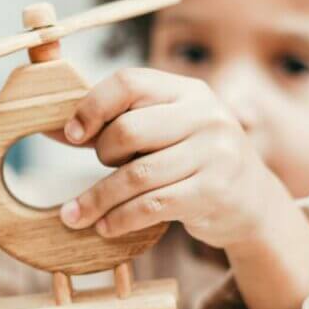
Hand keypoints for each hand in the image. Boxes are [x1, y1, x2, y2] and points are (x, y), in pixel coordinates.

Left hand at [58, 68, 282, 249]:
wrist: (254, 203)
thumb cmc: (194, 161)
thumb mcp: (166, 131)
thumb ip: (117, 124)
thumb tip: (53, 128)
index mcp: (188, 91)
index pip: (128, 82)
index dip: (92, 107)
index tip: (73, 135)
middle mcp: (206, 116)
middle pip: (128, 130)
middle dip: (102, 155)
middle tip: (98, 170)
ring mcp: (214, 154)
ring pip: (136, 175)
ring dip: (98, 199)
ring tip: (76, 216)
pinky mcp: (214, 192)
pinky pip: (152, 206)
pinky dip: (120, 219)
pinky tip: (106, 227)